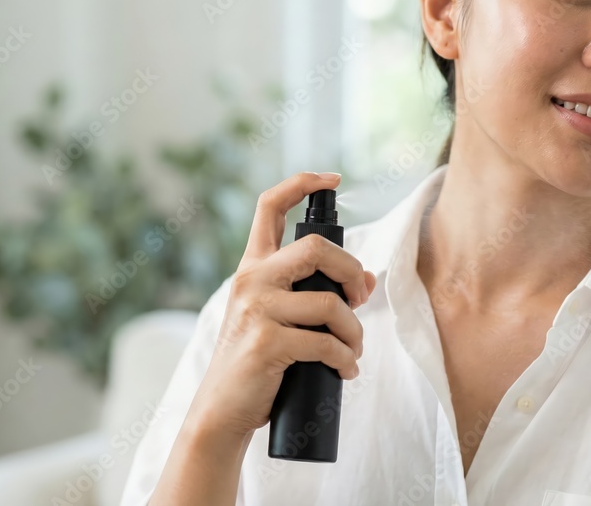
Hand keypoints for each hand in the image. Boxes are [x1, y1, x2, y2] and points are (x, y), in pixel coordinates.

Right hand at [189, 171, 376, 438]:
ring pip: (329, 302)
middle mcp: (251, 281)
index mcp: (253, 269)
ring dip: (354, 331)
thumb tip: (367, 280)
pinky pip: (325, 342)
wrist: (223, 410)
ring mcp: (256, 310)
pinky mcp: (266, 343)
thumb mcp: (282, 321)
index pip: (269, 207)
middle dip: (352, 270)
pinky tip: (345, 371)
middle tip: (360, 300)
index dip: (301, 183)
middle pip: (316, 247)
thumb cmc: (257, 364)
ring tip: (353, 351)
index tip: (333, 178)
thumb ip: (315, 295)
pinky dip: (345, 359)